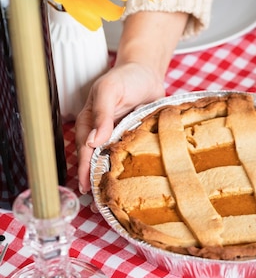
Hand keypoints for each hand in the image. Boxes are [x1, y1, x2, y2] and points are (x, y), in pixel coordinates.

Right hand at [75, 62, 164, 193]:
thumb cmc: (126, 77)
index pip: (85, 151)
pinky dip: (132, 171)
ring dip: (114, 181)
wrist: (149, 72)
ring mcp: (119, 139)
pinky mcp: (135, 141)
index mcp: (90, 123)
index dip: (84, 170)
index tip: (86, 188)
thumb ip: (102, 114)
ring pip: (113, 163)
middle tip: (100, 205)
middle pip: (96, 162)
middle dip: (97, 182)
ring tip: (116, 203)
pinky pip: (132, 158)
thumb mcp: (110, 90)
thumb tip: (93, 141)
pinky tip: (136, 186)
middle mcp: (103, 134)